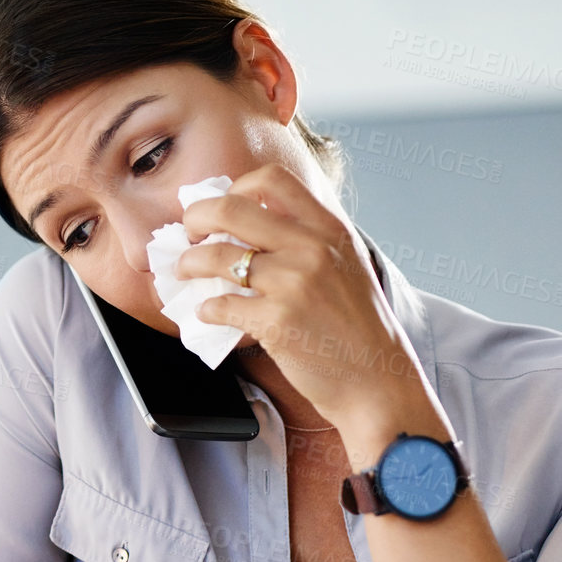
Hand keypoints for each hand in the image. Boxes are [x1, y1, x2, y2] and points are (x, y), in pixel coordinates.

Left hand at [173, 163, 429, 431]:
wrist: (377, 381)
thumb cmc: (358, 327)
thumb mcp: (346, 265)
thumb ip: (307, 240)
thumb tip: (247, 226)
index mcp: (330, 229)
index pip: (271, 179)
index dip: (234, 188)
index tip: (222, 208)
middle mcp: (311, 248)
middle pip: (231, 209)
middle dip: (196, 216)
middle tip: (187, 232)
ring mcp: (293, 284)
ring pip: (216, 257)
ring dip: (188, 263)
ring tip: (183, 272)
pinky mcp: (275, 322)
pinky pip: (220, 305)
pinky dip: (206, 309)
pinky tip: (208, 313)